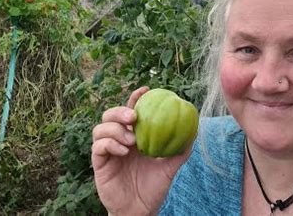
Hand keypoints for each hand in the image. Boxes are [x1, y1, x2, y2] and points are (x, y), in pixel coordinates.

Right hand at [91, 86, 191, 214]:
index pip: (131, 111)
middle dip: (120, 111)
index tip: (146, 89)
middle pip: (110, 115)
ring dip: (115, 130)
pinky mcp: (98, 163)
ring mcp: (107, 151)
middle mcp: (118, 140)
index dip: (136, 97)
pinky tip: (124, 151)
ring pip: (100, 128)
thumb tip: (194, 131)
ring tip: (131, 142)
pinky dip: (109, 144)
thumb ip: (180, 150)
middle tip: (134, 118)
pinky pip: (98, 147)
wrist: (140, 211)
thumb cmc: (154, 188)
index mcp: (134, 136)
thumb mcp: (170, 168)